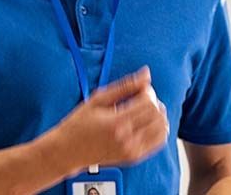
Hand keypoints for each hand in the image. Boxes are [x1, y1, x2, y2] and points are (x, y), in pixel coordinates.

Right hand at [44, 67, 168, 169]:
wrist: (67, 151)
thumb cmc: (78, 124)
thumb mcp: (97, 100)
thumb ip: (124, 86)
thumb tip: (146, 73)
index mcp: (115, 122)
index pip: (148, 103)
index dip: (148, 92)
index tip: (140, 89)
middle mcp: (126, 139)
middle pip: (157, 115)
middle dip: (154, 102)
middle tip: (142, 98)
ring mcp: (131, 150)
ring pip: (162, 128)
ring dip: (158, 115)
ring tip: (145, 111)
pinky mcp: (134, 157)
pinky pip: (159, 141)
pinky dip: (158, 129)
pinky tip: (146, 123)